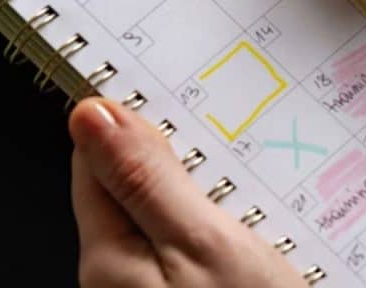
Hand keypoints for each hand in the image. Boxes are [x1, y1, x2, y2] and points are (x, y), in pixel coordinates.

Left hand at [69, 98, 305, 287]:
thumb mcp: (203, 243)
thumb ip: (146, 181)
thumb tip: (92, 116)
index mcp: (109, 254)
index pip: (99, 159)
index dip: (140, 123)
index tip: (185, 96)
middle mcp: (123, 275)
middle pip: (144, 187)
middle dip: (193, 161)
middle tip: (247, 148)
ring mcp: (159, 287)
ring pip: (181, 216)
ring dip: (224, 198)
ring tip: (272, 192)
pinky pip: (206, 248)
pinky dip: (237, 231)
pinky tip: (273, 229)